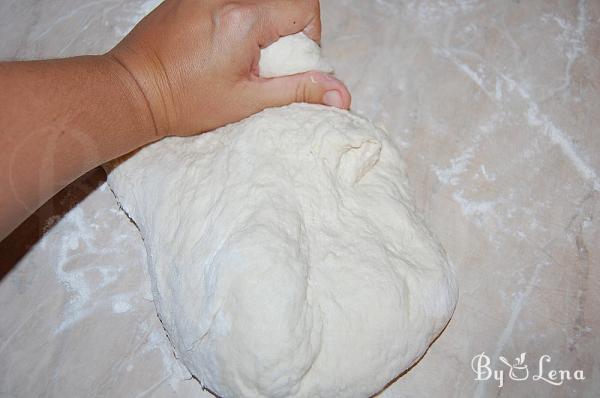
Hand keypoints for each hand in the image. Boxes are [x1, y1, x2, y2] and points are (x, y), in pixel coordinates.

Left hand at [107, 0, 351, 137]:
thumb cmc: (183, 100)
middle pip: (282, 0)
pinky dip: (239, 17)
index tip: (287, 61)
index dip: (308, 35)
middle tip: (261, 61)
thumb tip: (341, 94)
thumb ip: (298, 91)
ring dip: (262, 24)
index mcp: (244, 18)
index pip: (304, 6)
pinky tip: (219, 45)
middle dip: (284, 29)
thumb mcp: (247, 100)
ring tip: (239, 54)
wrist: (133, 90)